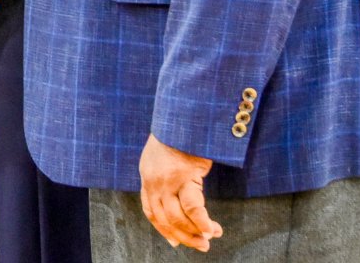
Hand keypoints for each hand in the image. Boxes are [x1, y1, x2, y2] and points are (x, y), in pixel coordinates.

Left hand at [138, 134, 221, 251]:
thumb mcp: (162, 153)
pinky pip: (193, 208)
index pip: (151, 211)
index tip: (175, 241)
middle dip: (183, 237)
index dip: (163, 229)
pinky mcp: (184, 176)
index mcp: (147, 175)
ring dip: (195, 233)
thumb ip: (164, 173)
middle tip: (200, 245)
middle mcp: (153, 180)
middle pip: (164, 219)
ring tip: (210, 238)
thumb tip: (176, 195)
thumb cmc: (178, 132)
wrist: (182, 112)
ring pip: (177, 218)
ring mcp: (167, 180)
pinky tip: (211, 228)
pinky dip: (202, 222)